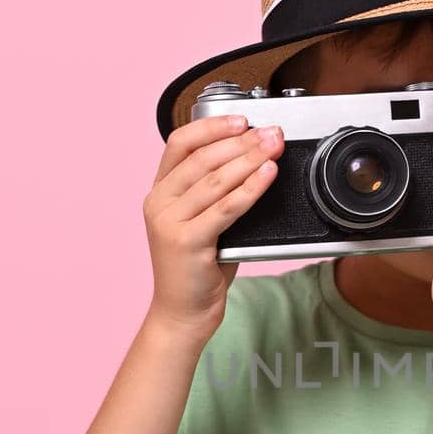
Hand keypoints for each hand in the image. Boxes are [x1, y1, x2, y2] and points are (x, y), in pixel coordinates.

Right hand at [142, 114, 284, 339]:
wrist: (182, 314)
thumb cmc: (197, 270)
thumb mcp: (203, 223)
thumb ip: (217, 194)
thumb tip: (256, 161)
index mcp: (159, 193)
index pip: (179, 144)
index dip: (211, 127)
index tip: (241, 119)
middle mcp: (159, 204)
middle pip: (201, 158)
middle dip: (241, 141)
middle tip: (270, 133)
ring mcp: (169, 223)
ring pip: (213, 180)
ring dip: (249, 159)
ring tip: (273, 147)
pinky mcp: (186, 242)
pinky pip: (225, 208)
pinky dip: (250, 188)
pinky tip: (267, 175)